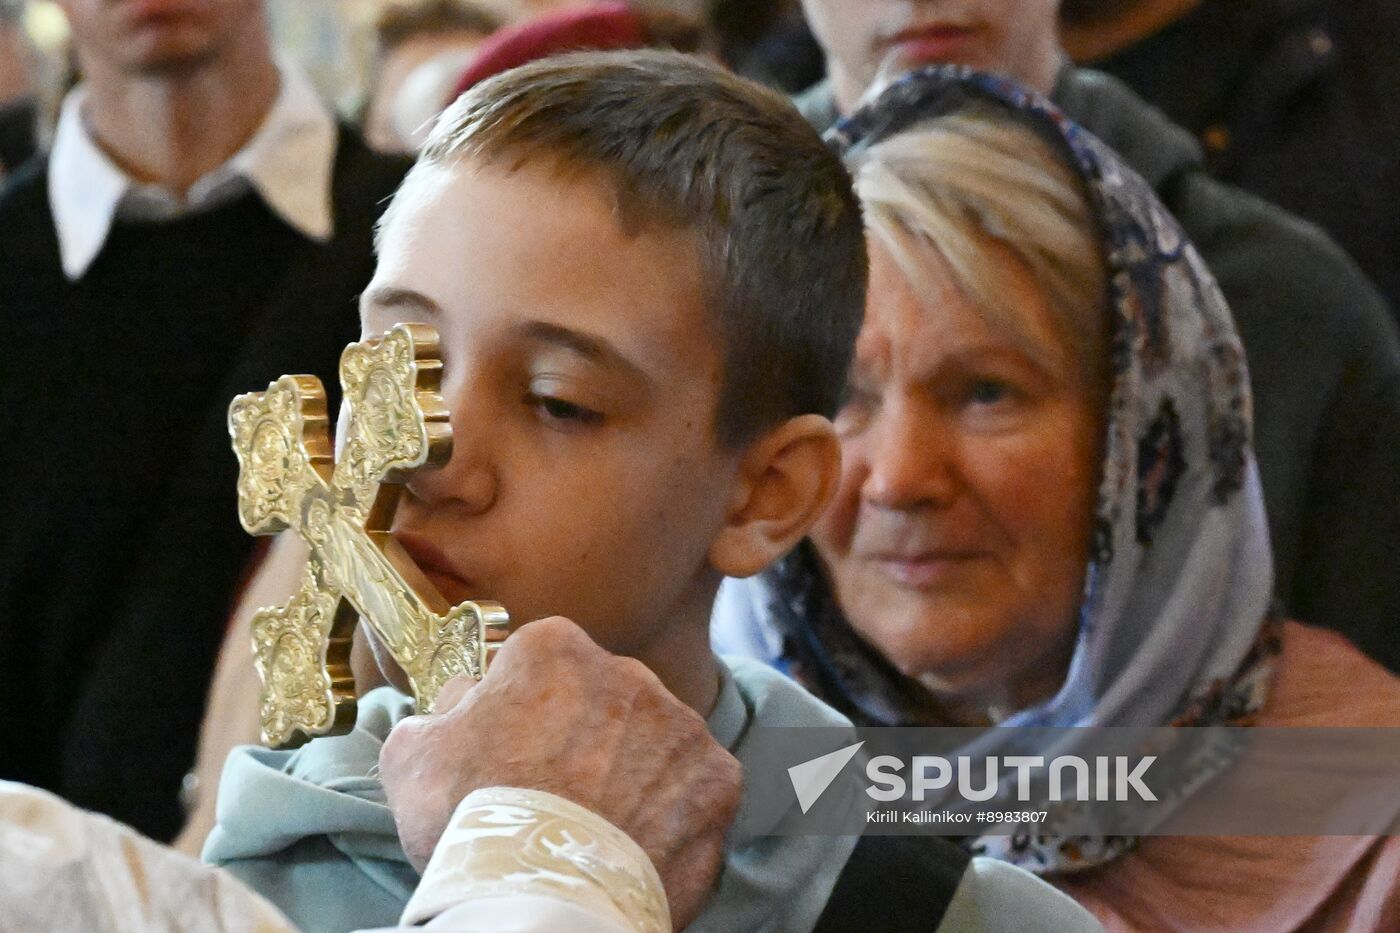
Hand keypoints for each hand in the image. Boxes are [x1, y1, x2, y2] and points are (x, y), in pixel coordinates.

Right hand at [380, 617, 741, 929]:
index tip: (513, 748)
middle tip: (557, 791)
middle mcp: (628, 669)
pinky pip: (696, 786)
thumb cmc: (470, 818)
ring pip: (653, 739)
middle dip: (585, 734)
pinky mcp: (719, 777)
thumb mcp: (414, 752)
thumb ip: (444, 707)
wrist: (543, 895)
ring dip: (633, 770)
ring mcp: (681, 723)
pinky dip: (674, 811)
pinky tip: (638, 841)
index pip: (541, 662)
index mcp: (554, 647)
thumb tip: (467, 698)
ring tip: (598, 824)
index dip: (523, 708)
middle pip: (604, 696)